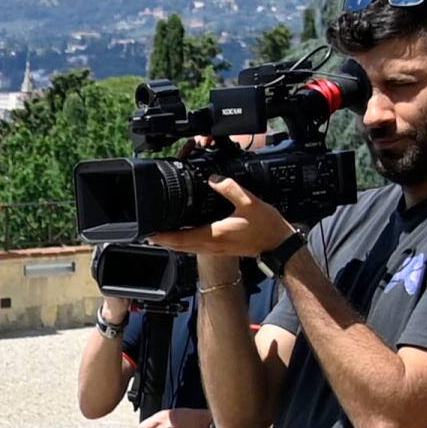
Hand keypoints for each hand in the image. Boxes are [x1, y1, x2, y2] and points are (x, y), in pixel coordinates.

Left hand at [149, 174, 295, 260]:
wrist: (278, 244)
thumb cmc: (266, 227)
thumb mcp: (249, 201)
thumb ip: (230, 187)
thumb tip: (213, 177)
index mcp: (213, 235)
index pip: (180, 239)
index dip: (162, 236)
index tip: (148, 233)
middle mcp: (211, 245)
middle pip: (178, 246)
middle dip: (162, 240)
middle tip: (148, 232)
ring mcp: (215, 249)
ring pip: (186, 248)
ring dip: (172, 242)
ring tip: (161, 233)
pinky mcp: (220, 249)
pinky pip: (196, 246)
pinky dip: (185, 241)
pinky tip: (184, 232)